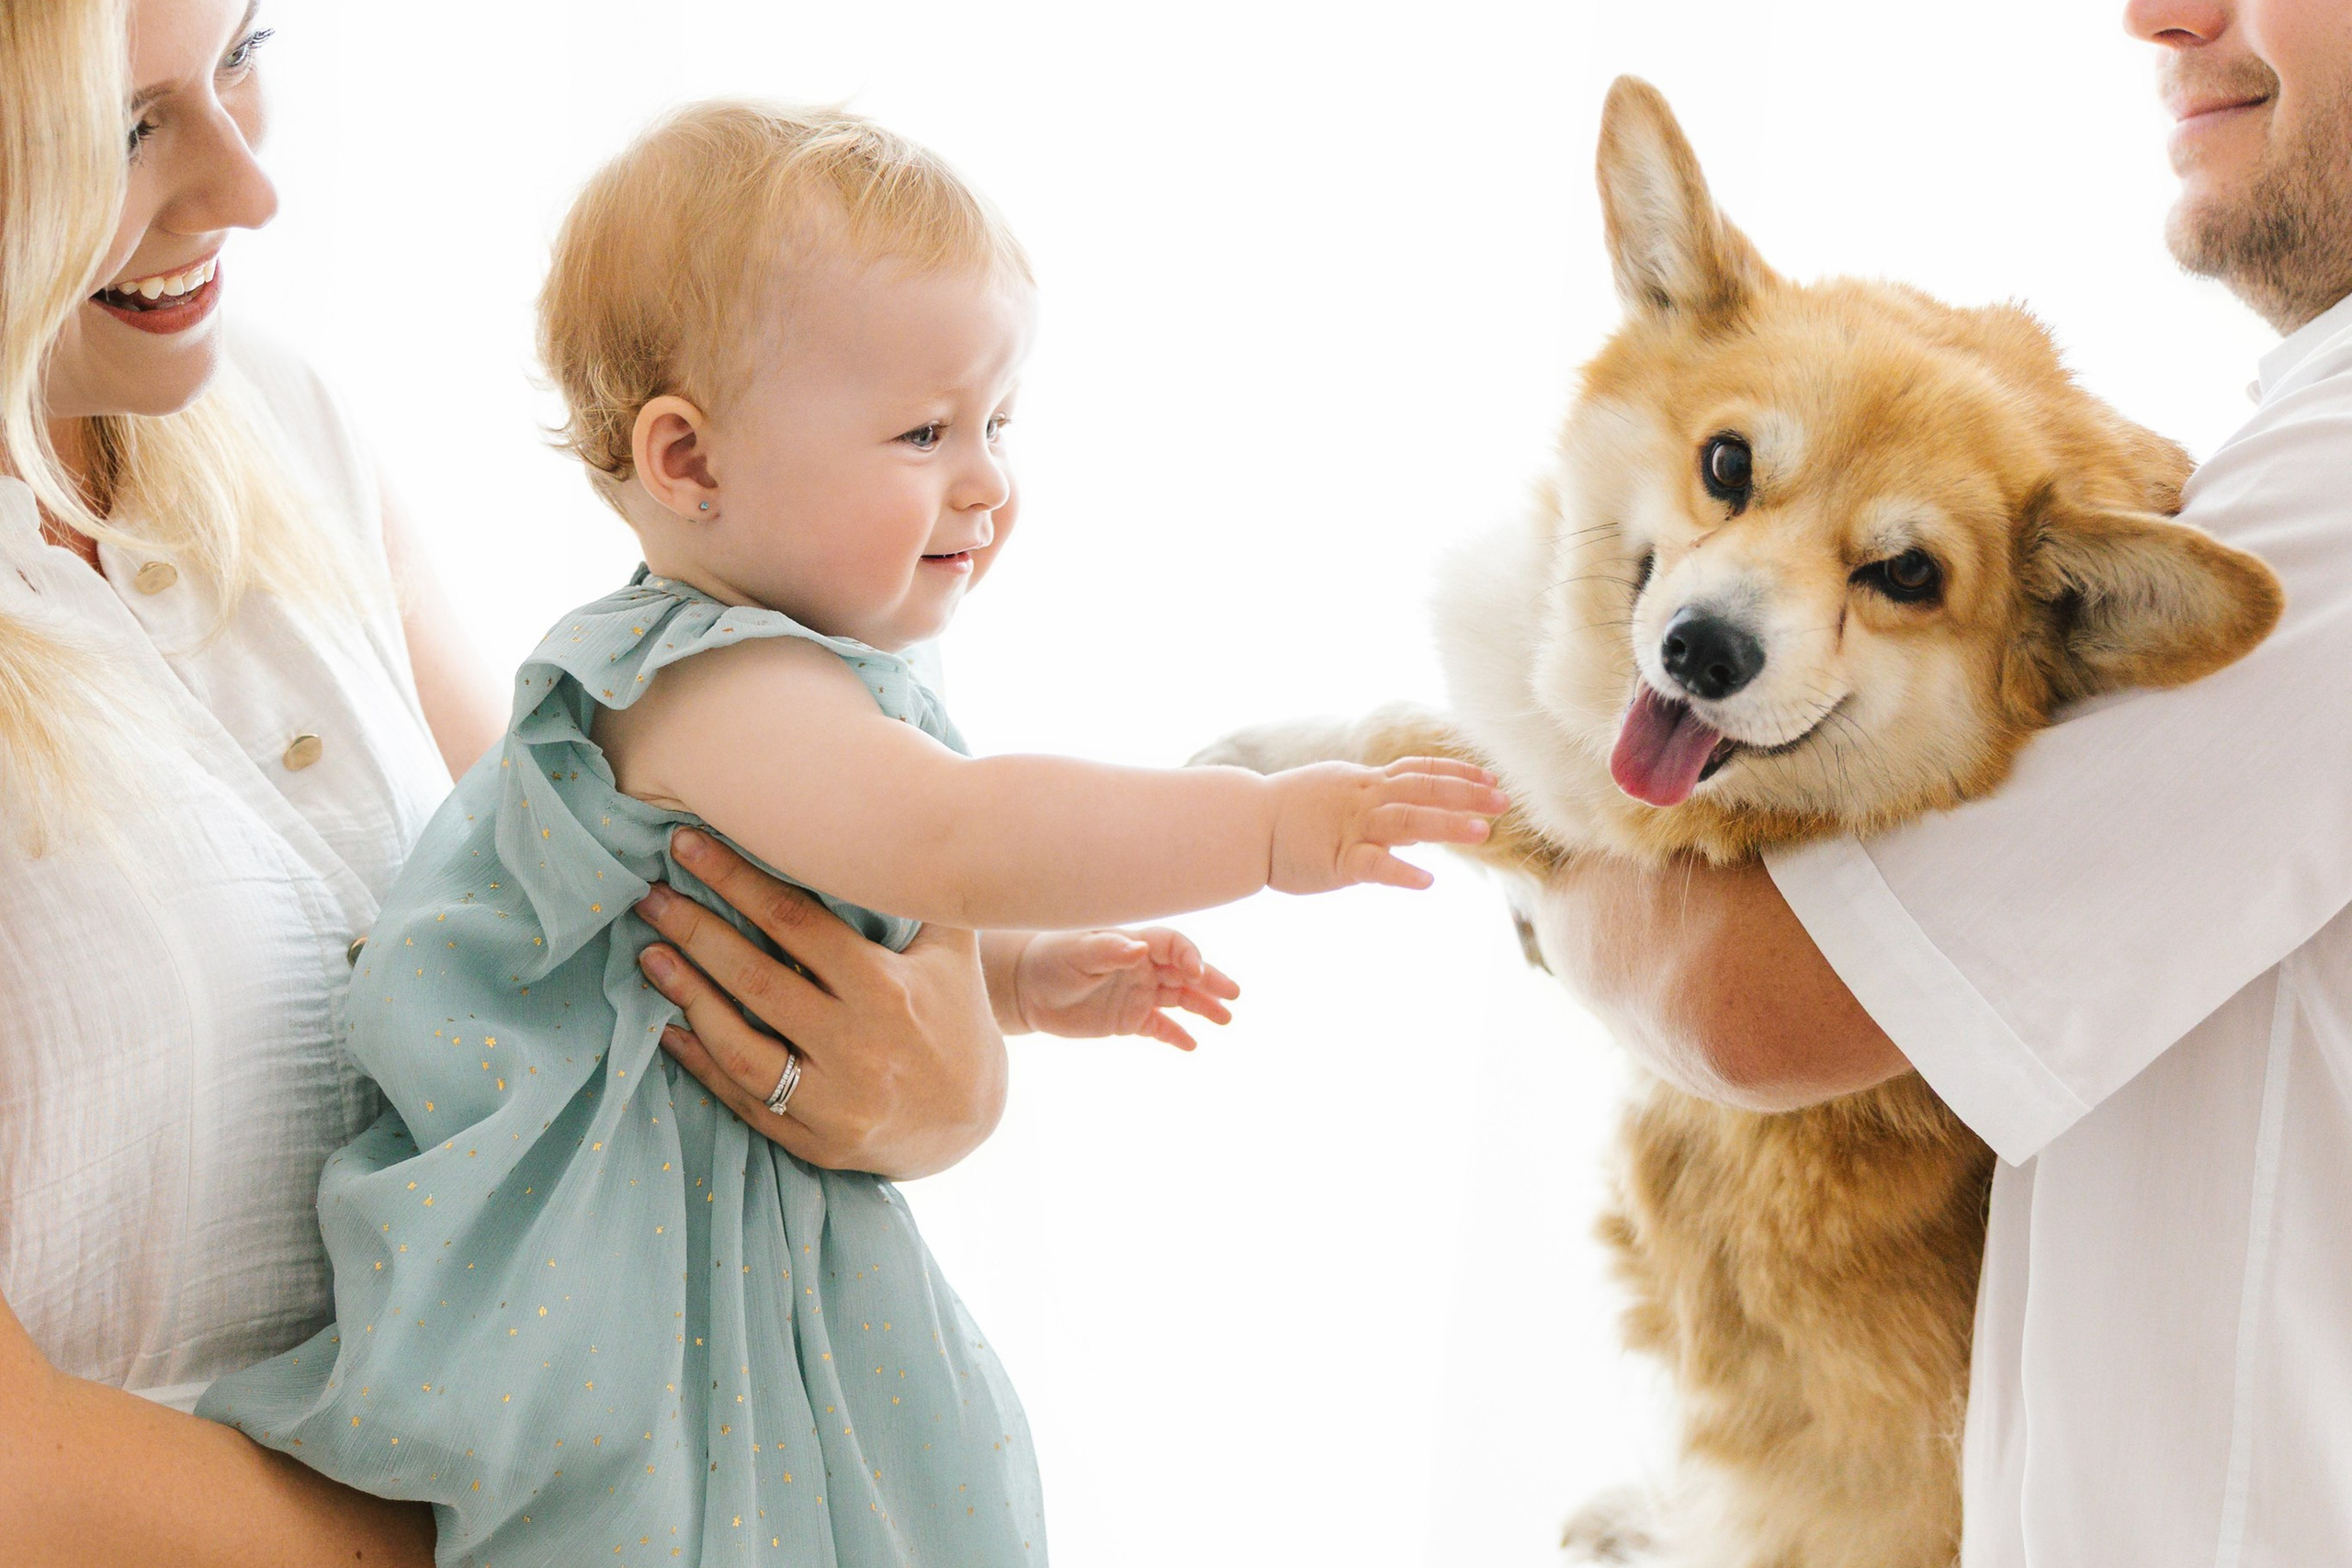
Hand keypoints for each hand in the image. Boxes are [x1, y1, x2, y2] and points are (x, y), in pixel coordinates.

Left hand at [633, 827, 1007, 1179]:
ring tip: (649, 955)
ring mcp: (835, 1101)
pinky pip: (745, 1100)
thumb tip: (891, 811)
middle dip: (696, 932)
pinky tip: (666, 1028)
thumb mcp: (951, 949)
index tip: (688, 845)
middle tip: (650, 897)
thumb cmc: (957, 1016)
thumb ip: (914, 889)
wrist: (973, 1122)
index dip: (737, 880)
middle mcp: (858, 1045)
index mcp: (887, 988)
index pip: (796, 923)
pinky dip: (701, 1064)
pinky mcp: (815, 1140)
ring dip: (688, 998)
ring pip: (741, 1047)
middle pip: (757, 980)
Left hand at [1011, 927, 1240, 1049]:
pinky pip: (1159, 1026)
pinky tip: (1192, 1045)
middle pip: (1184, 972)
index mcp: (1133, 944)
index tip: (1197, 972)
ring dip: (1202, 1007)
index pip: (1172, 945)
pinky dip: (1175, 1034)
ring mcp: (1137, 993)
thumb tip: (1139, 948)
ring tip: (1225, 1019)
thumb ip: (1109, 949)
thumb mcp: (1077, 952)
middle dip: (1210, 981)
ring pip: (1178, 999)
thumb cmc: (1050, 960)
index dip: (1189, 955)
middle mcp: (1142, 967)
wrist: (1026, 989)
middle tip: (1233, 994)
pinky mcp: (1128, 1019)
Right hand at [1266, 757, 1508, 893]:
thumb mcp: (1338, 795)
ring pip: (1407, 819)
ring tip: (1482, 833)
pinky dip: (1400, 870)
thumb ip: (1377, 804)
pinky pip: (1373, 863)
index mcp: (1366, 782)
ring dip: (1447, 824)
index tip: (1492, 778)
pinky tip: (1427, 881)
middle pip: (1423, 789)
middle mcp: (1365, 798)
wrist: (1245, 825)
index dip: (1458, 772)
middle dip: (1466, 793)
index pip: (1420, 770)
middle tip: (1504, 801)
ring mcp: (1352, 826)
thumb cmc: (1291, 814)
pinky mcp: (1338, 859)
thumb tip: (1418, 816)